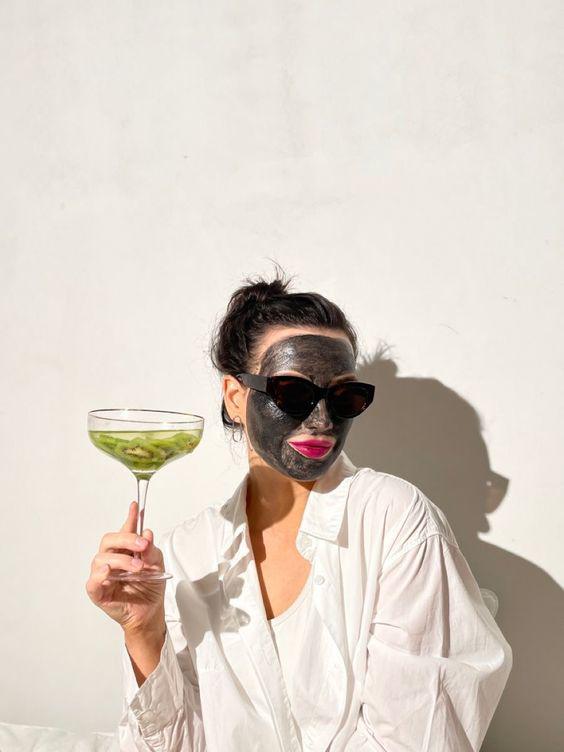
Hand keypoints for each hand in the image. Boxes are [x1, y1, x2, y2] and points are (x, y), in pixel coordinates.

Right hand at [85, 501, 165, 635]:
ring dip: (122, 560)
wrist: (150, 612)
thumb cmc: (150, 587)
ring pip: (102, 558)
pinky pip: (92, 581)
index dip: (130, 517)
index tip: (136, 505)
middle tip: (142, 544)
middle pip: (109, 540)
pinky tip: (109, 572)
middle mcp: (112, 559)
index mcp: (126, 550)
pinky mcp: (97, 591)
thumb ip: (151, 549)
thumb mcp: (157, 565)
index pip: (125, 530)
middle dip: (126, 538)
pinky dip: (100, 574)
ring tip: (138, 567)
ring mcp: (103, 575)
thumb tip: (146, 532)